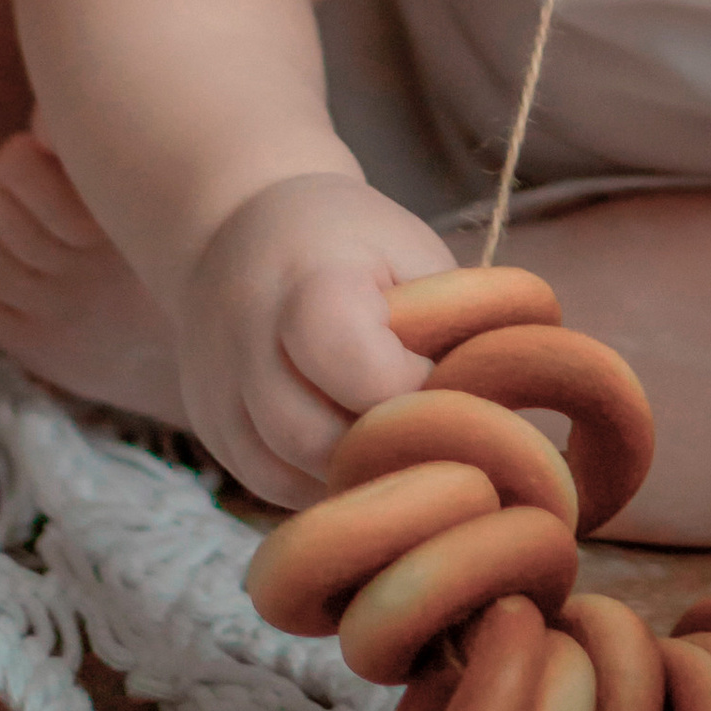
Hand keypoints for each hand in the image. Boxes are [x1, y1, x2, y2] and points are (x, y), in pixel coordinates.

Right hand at [173, 171, 445, 504]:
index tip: (444, 378)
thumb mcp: (410, 251)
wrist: (242, 224)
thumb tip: (498, 398)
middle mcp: (244, 341)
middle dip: (382, 445)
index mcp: (305, 283)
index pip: (355, 367)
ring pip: (287, 476)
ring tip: (395, 442)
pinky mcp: (212, 429)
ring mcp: (217, 393)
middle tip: (426, 427)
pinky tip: (355, 455)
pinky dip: (318, 483)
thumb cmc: (352, 240)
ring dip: (352, 474)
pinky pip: (269, 486)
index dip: (413, 389)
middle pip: (314, 437)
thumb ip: (448, 320)